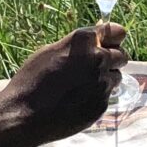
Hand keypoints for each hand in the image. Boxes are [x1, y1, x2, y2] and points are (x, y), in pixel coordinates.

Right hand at [0, 23, 129, 146]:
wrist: (24, 114)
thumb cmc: (31, 80)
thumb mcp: (50, 51)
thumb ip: (77, 45)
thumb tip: (94, 39)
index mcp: (84, 41)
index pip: (117, 31)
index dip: (113, 38)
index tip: (108, 43)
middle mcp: (98, 59)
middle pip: (122, 55)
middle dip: (113, 60)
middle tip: (94, 67)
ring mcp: (102, 83)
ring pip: (116, 77)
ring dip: (106, 79)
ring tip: (82, 86)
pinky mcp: (101, 104)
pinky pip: (106, 96)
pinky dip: (96, 97)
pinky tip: (77, 101)